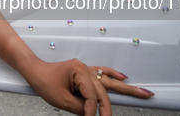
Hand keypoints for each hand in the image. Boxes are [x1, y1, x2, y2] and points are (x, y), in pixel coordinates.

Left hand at [24, 58, 152, 115]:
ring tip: (144, 92)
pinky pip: (102, 72)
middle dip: (112, 106)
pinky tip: (123, 77)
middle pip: (104, 89)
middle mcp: (85, 68)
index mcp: (78, 71)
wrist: (35, 71)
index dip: (91, 110)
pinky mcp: (85, 71)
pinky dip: (113, 75)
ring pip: (108, 81)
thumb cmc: (45, 83)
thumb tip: (93, 112)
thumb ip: (80, 107)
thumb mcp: (61, 100)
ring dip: (126, 88)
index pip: (92, 96)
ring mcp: (86, 69)